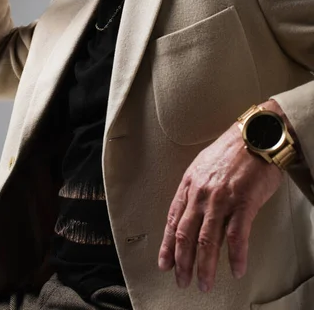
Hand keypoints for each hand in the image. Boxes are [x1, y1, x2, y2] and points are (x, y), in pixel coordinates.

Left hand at [158, 107, 283, 292]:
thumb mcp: (204, 165)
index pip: (173, 220)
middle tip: (182, 281)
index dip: (167, 245)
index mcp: (189, 183)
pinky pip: (236, 236)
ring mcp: (221, 198)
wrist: (255, 135)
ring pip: (208, 240)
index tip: (164, 263)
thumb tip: (192, 213)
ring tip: (204, 284)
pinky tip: (235, 269)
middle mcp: (201, 193)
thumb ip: (196, 189)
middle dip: (182, 262)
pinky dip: (235, 257)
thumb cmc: (232, 149)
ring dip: (205, 266)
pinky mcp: (243, 202)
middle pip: (185, 234)